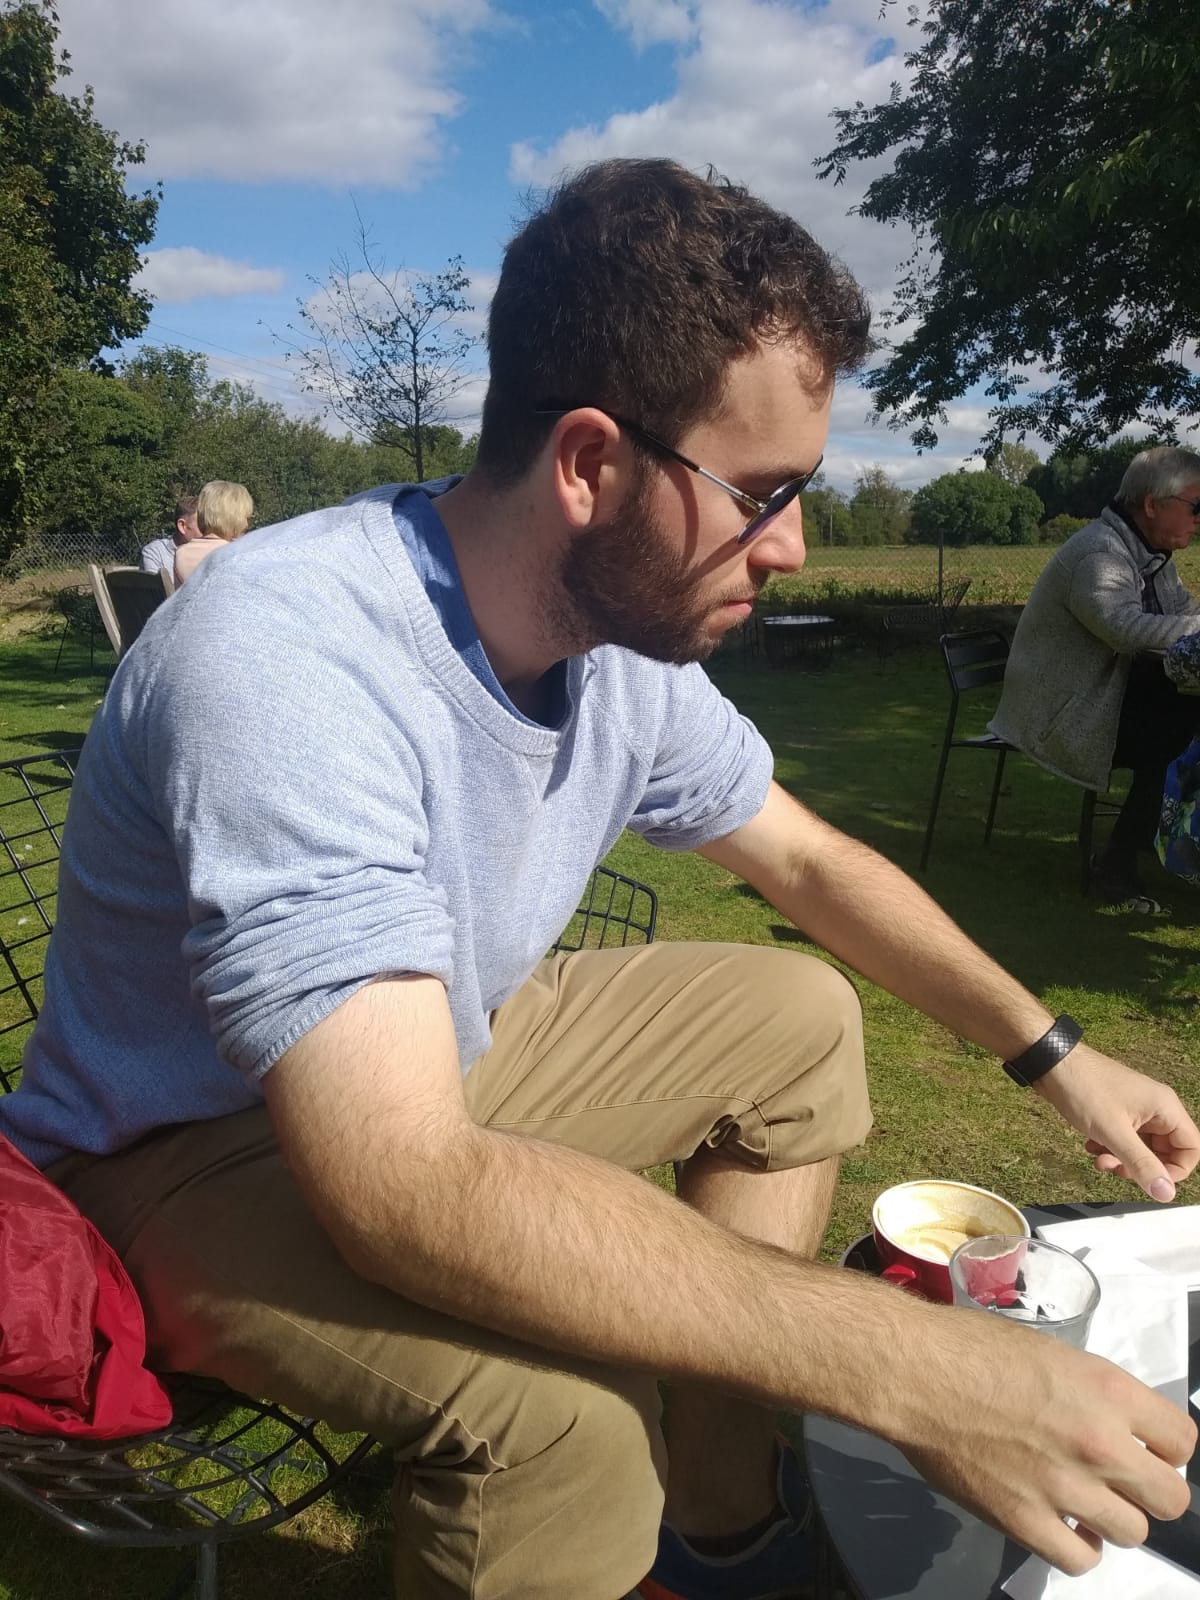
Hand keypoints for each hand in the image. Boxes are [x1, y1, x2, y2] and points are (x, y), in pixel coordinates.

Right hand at [900, 1308, 1195, 1573]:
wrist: (916, 1373)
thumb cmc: (973, 1347)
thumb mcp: (1053, 1354)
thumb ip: (1094, 1395)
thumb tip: (1113, 1424)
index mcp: (1108, 1392)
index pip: (1183, 1441)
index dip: (1166, 1447)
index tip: (1145, 1446)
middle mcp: (1099, 1444)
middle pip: (1171, 1497)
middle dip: (1150, 1488)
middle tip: (1120, 1477)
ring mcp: (1065, 1489)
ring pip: (1134, 1532)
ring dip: (1113, 1516)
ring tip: (1085, 1499)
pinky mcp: (1027, 1522)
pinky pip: (1081, 1560)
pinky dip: (1079, 1546)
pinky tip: (1064, 1525)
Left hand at [1033, 1043, 1199, 1200]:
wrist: (1051, 1063)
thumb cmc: (1084, 1089)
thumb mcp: (1114, 1133)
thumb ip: (1141, 1164)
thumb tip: (1165, 1193)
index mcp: (1165, 1108)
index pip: (1192, 1148)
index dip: (1175, 1170)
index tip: (1149, 1179)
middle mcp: (1156, 1108)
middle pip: (1165, 1151)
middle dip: (1141, 1166)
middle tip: (1116, 1169)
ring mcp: (1136, 1109)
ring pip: (1141, 1147)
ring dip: (1122, 1159)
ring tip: (1098, 1159)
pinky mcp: (1117, 1111)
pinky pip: (1124, 1139)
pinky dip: (1110, 1148)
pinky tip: (1091, 1146)